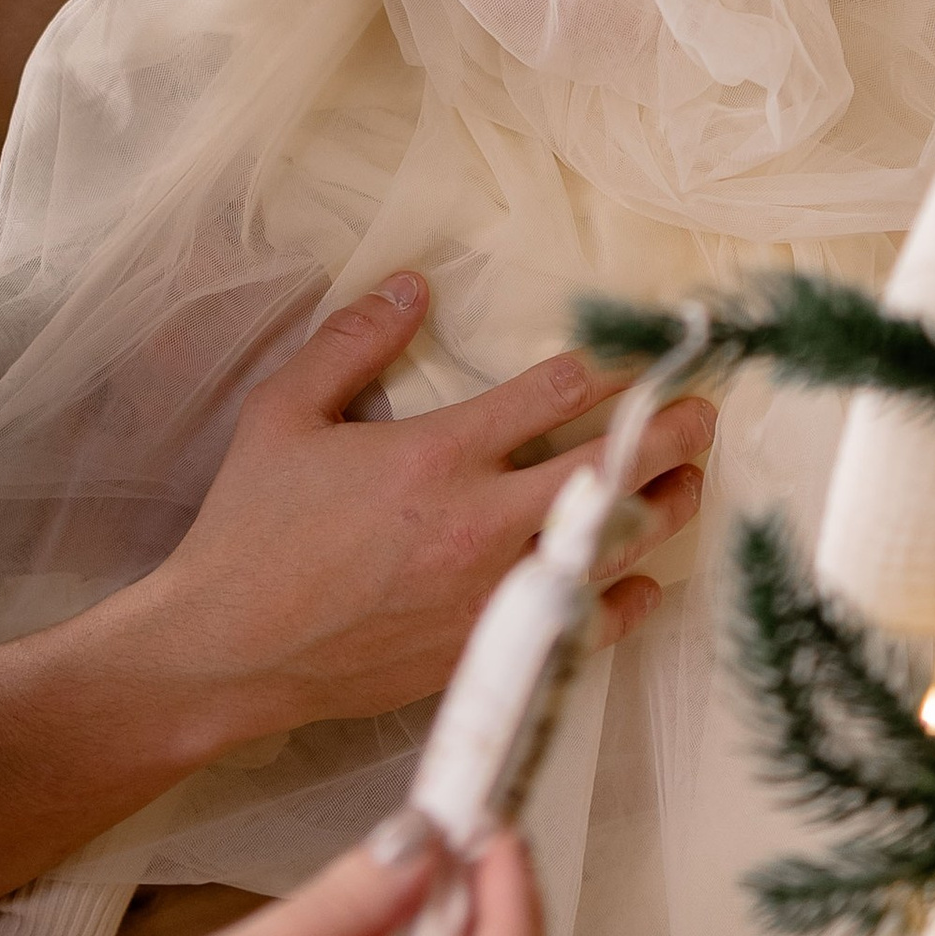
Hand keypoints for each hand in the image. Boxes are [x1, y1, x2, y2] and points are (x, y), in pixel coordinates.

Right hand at [124, 270, 711, 752]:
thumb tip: (409, 286)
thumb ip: (351, 343)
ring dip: (664, 509)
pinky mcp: (488, 650)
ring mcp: (492, 593)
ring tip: (690, 483)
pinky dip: (626, 601)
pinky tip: (643, 582)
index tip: (644, 350)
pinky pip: (587, 625)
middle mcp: (481, 522)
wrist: (230, 650)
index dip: (609, 365)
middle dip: (670, 433)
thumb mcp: (283, 412)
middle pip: (609, 468)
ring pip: (613, 546)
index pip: (553, 393)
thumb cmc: (251, 528)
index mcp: (438, 455)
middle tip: (704, 410)